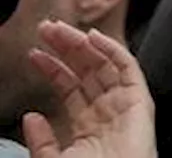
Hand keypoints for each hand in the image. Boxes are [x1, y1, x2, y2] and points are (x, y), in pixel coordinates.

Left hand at [22, 21, 155, 157]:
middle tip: (45, 29)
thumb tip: (31, 117)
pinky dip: (112, 50)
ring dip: (82, 44)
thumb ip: (42, 143)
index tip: (33, 53)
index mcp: (88, 125)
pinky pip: (128, 68)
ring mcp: (124, 102)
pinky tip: (93, 38)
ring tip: (58, 29)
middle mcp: (106, 109)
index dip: (52, 69)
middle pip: (85, 70)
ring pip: (103, 64)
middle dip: (65, 48)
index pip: (69, 88)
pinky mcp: (139, 99)